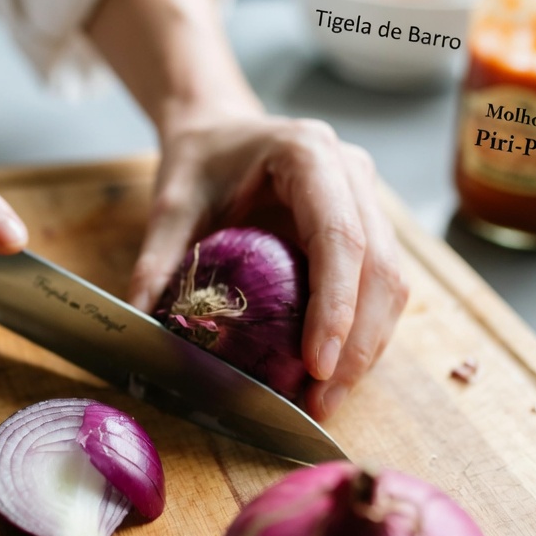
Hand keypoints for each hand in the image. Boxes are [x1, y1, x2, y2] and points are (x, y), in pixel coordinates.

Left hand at [129, 113, 408, 421]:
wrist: (220, 133)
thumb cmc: (200, 163)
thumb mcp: (170, 205)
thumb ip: (158, 261)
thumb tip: (142, 326)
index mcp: (309, 153)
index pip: (340, 236)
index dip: (336, 306)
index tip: (317, 366)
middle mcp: (352, 174)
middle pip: (379, 267)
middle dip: (356, 344)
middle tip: (320, 403)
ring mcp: (368, 200)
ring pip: (392, 283)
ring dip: (366, 349)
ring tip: (325, 401)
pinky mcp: (370, 229)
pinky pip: (380, 289)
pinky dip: (361, 336)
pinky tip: (331, 375)